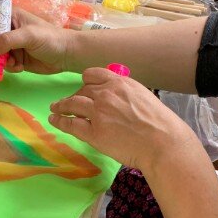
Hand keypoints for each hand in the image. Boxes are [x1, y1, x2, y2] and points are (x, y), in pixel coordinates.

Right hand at [0, 7, 70, 74]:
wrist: (66, 55)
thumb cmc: (50, 39)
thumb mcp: (29, 36)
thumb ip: (8, 40)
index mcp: (9, 16)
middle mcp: (8, 29)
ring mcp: (11, 44)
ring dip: (0, 61)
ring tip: (14, 64)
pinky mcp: (15, 58)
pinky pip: (3, 64)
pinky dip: (9, 67)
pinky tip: (20, 67)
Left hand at [49, 68, 197, 170]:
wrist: (162, 142)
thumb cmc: (160, 123)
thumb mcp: (144, 97)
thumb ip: (126, 93)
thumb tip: (118, 97)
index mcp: (119, 83)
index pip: (92, 75)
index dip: (85, 82)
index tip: (83, 87)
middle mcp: (105, 94)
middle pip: (81, 90)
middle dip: (74, 96)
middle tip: (70, 103)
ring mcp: (97, 113)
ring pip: (72, 104)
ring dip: (61, 105)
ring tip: (55, 108)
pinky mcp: (93, 133)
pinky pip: (71, 124)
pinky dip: (60, 121)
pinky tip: (55, 120)